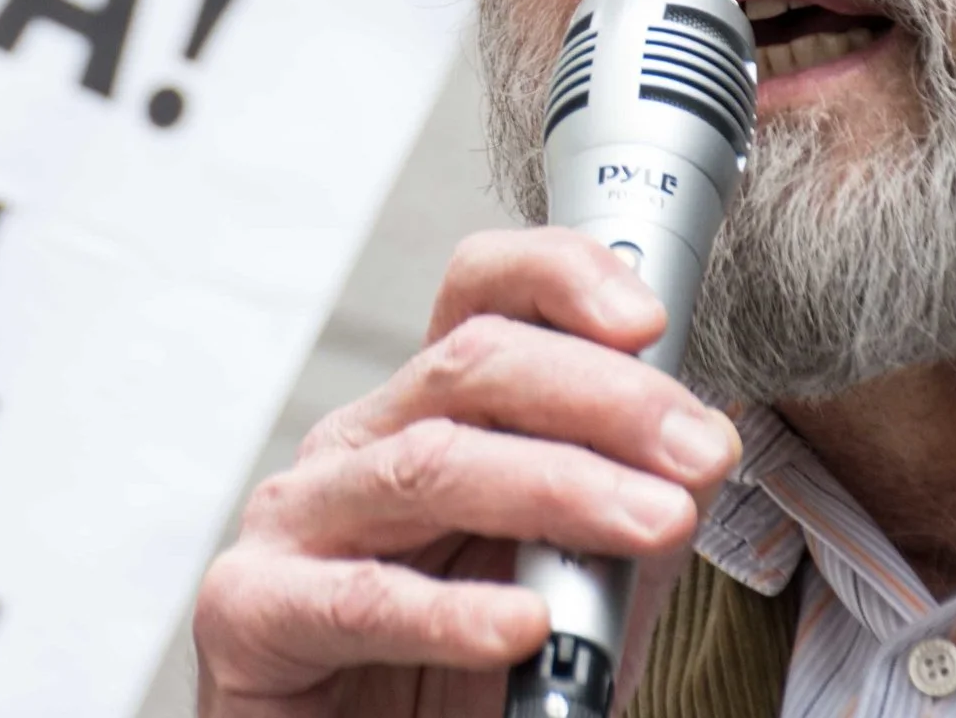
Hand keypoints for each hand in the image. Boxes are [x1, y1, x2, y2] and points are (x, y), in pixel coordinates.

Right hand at [193, 227, 743, 717]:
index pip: (481, 293)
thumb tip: (704, 452)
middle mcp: (357, 445)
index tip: (652, 321)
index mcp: (426, 416)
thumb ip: (627, 519)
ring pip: (430, 464)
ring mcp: (296, 520)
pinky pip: (358, 598)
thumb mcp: (567, 588)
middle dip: (605, 397)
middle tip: (700, 452)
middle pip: (472, 363)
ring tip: (655, 524)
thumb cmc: (454, 687)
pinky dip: (450, 613)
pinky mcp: (251, 611)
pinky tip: (523, 628)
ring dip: (560, 486)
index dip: (563, 279)